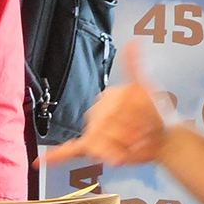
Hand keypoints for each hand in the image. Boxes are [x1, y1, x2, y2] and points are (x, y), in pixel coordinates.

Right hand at [43, 42, 169, 167]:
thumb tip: (133, 42)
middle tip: (141, 134)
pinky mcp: (93, 147)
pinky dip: (54, 156)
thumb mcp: (148, 88)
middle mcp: (97, 112)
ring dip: (116, 148)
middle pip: (104, 128)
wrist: (163, 137)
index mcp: (106, 97)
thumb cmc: (156, 113)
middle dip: (126, 135)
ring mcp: (94, 130)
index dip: (130, 119)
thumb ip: (135, 67)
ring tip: (131, 145)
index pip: (109, 110)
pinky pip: (69, 151)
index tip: (145, 120)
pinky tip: (40, 161)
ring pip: (96, 143)